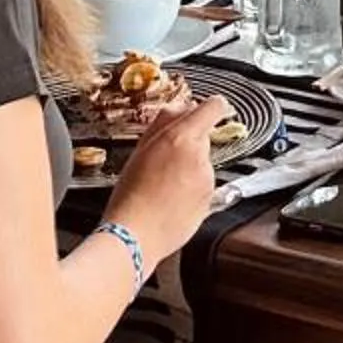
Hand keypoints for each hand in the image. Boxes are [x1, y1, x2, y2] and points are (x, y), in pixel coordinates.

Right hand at [105, 97, 226, 265]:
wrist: (135, 236)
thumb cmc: (130, 195)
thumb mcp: (139, 151)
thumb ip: (162, 123)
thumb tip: (178, 108)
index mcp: (181, 138)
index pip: (212, 107)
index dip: (210, 107)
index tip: (204, 110)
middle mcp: (200, 156)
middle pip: (202, 136)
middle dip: (187, 142)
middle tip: (163, 158)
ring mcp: (208, 179)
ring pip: (203, 162)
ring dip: (189, 167)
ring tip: (163, 184)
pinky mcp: (210, 199)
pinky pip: (203, 184)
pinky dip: (191, 188)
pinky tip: (170, 198)